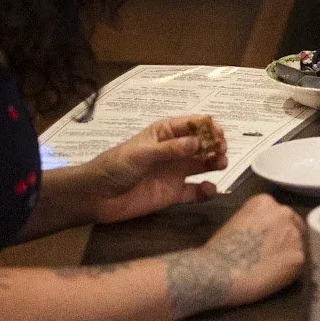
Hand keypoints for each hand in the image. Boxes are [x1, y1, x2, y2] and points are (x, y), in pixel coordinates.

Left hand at [82, 116, 226, 224]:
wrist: (97, 196)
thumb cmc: (116, 166)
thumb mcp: (142, 153)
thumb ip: (170, 149)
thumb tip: (198, 142)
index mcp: (164, 133)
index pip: (191, 124)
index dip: (207, 127)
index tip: (218, 133)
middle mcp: (174, 150)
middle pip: (202, 143)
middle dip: (215, 144)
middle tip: (222, 150)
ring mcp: (175, 172)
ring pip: (202, 164)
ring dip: (215, 162)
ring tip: (221, 164)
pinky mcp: (174, 193)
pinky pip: (196, 191)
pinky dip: (206, 190)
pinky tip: (209, 189)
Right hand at [171, 194, 306, 314]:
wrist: (217, 272)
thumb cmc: (219, 251)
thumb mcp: (237, 222)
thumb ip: (257, 222)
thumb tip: (267, 234)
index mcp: (265, 202)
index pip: (281, 214)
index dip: (277, 230)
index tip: (269, 241)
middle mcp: (284, 213)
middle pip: (294, 227)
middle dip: (286, 240)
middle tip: (272, 256)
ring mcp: (294, 235)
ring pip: (299, 246)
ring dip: (288, 256)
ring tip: (269, 269)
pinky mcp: (299, 257)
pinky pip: (299, 265)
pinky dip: (290, 272)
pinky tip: (273, 277)